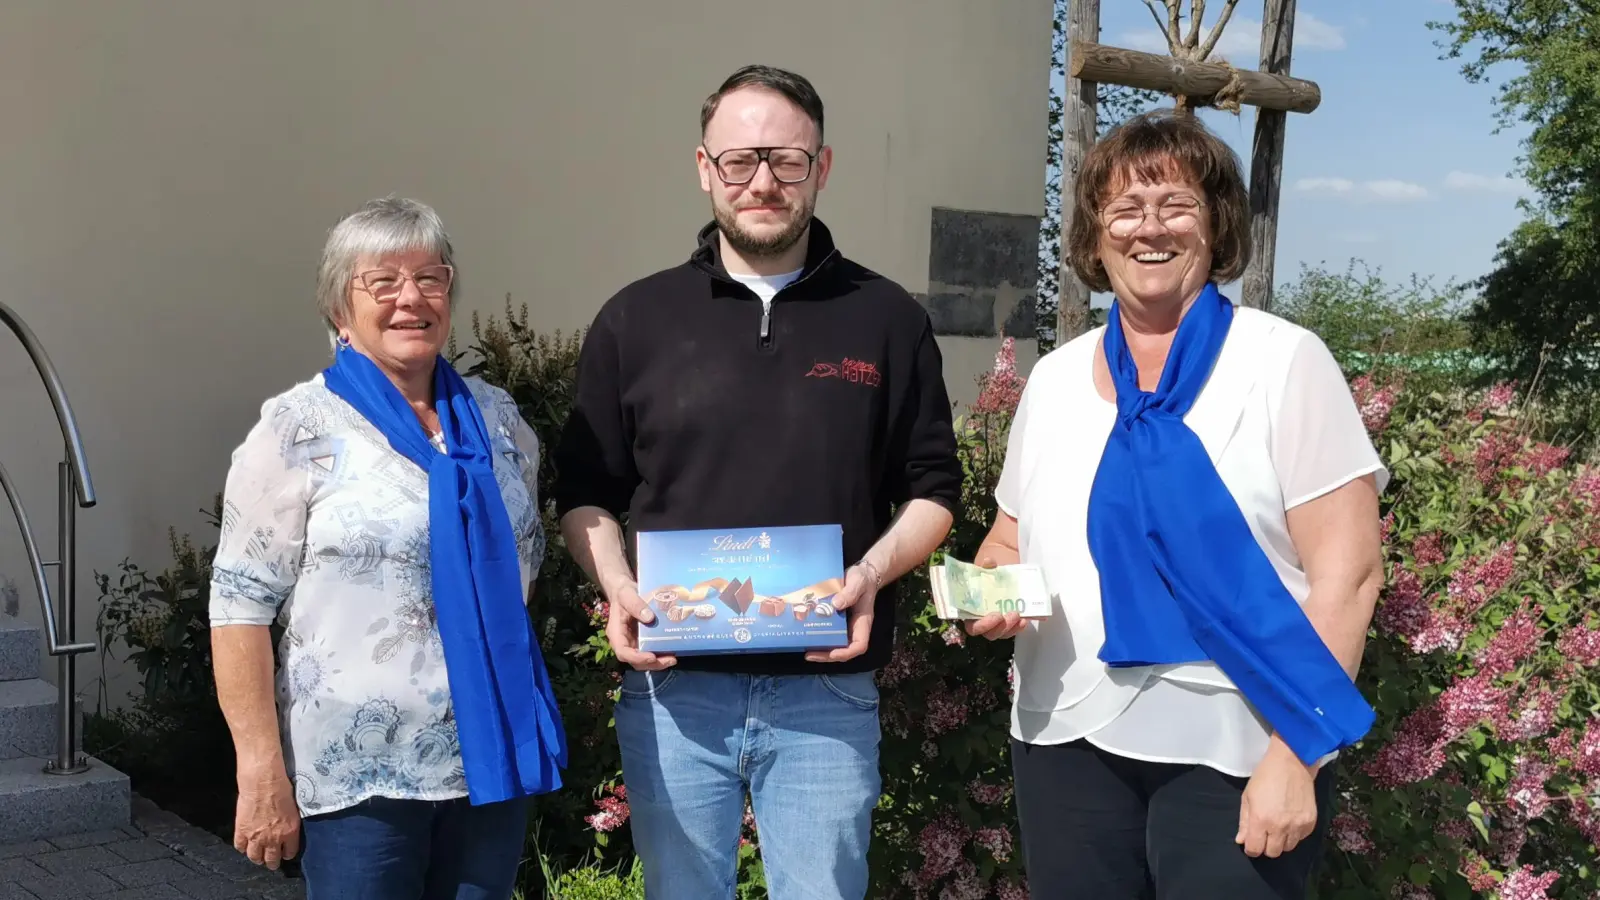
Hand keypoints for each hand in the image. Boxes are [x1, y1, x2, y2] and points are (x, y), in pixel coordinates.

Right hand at [233, 764, 299, 869]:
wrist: (262, 782)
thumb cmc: (282, 789)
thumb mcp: (294, 809)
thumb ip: (289, 824)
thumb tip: (287, 830)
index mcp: (290, 832)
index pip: (289, 853)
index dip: (287, 854)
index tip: (285, 853)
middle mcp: (273, 839)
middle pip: (271, 860)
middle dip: (272, 862)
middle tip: (271, 861)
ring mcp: (256, 837)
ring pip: (255, 857)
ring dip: (257, 857)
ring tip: (258, 856)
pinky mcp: (241, 832)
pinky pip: (240, 847)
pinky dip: (242, 847)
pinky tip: (245, 844)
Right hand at [605, 580, 675, 670]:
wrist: (625, 590)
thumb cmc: (624, 593)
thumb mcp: (627, 595)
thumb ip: (636, 604)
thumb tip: (650, 618)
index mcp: (616, 633)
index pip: (623, 652)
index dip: (636, 658)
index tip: (651, 657)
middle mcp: (623, 641)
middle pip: (635, 661)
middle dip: (652, 664)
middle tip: (670, 660)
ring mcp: (633, 642)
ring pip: (643, 660)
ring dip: (658, 662)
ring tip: (673, 659)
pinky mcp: (642, 640)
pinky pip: (650, 652)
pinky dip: (660, 655)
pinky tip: (673, 651)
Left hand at [806, 561, 879, 662]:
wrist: (862, 573)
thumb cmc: (863, 579)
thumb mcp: (858, 582)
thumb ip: (849, 593)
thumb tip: (835, 605)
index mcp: (863, 622)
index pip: (859, 645)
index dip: (846, 652)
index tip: (832, 653)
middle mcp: (854, 628)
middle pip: (844, 649)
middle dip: (827, 655)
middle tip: (809, 655)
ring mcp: (845, 625)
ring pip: (835, 644)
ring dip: (821, 650)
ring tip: (804, 649)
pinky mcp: (836, 620)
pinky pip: (828, 633)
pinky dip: (818, 637)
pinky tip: (805, 634)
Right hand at [961, 548, 1031, 639]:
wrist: (1004, 563)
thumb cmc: (991, 568)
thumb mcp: (986, 565)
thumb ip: (985, 565)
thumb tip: (989, 561)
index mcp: (972, 609)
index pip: (973, 626)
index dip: (983, 625)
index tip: (995, 615)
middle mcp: (984, 619)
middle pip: (990, 633)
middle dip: (1000, 627)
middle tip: (1011, 614)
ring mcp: (998, 622)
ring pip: (1003, 633)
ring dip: (1011, 628)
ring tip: (1019, 615)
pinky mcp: (1010, 620)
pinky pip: (1014, 629)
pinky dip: (1019, 626)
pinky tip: (1026, 618)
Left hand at [1236, 742, 1318, 858]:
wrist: (1292, 762)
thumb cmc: (1265, 776)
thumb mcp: (1248, 796)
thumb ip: (1244, 822)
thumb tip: (1241, 841)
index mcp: (1261, 820)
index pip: (1255, 849)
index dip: (1251, 848)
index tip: (1251, 841)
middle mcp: (1280, 827)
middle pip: (1273, 853)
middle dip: (1266, 846)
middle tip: (1265, 833)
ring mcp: (1297, 826)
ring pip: (1288, 848)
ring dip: (1281, 841)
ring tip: (1278, 826)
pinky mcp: (1311, 822)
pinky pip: (1301, 838)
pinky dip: (1294, 834)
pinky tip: (1290, 820)